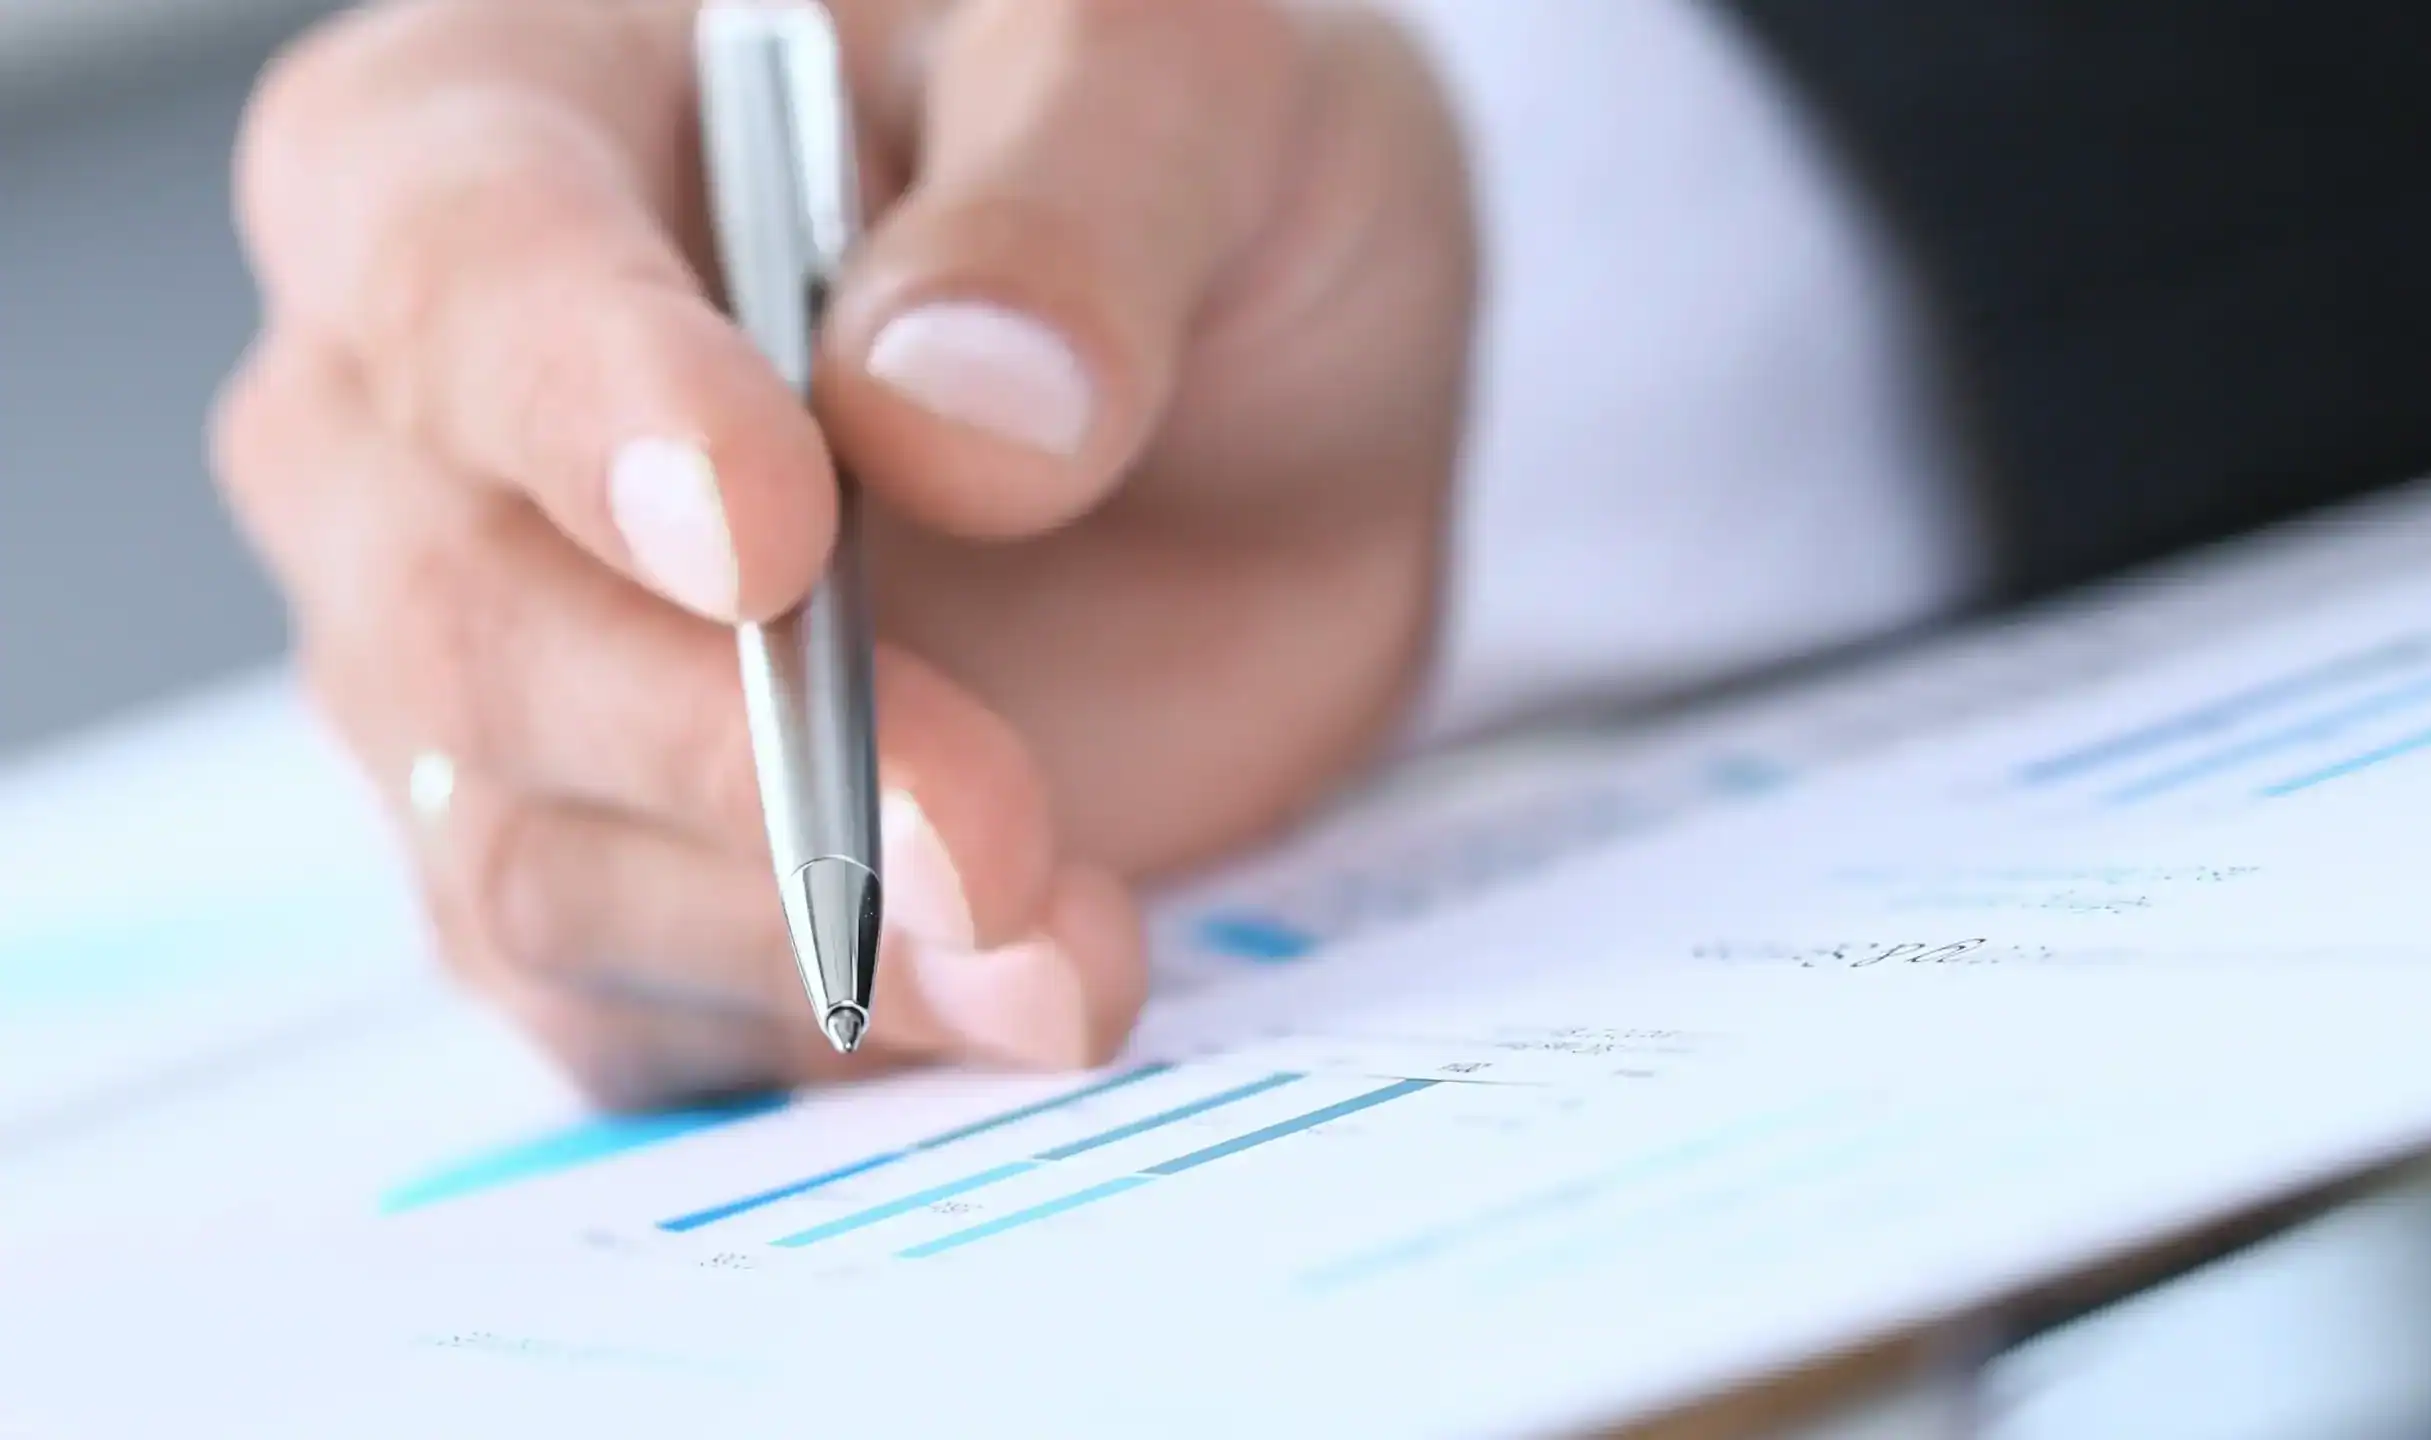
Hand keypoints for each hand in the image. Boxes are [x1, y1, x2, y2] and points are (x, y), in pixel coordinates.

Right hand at [213, 0, 1473, 1105]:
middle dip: (726, 746)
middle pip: (460, 619)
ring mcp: (506, 672)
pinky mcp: (624, 864)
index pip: (460, 269)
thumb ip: (1078, 201)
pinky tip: (1019, 994)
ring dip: (796, 922)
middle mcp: (432, 424)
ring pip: (530, 856)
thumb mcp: (1194, 90)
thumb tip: (939, 411)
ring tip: (1052, 937)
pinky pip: (638, 1006)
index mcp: (500, 129)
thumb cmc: (1169, 184)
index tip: (766, 543)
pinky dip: (828, 1024)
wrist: (1258, 410)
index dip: (591, 412)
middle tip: (986, 821)